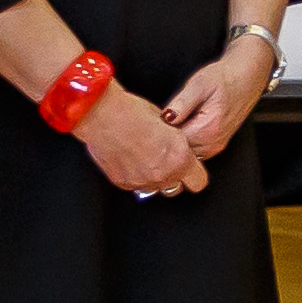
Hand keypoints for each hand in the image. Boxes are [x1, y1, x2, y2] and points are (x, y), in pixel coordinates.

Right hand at [77, 86, 204, 199]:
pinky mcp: (123, 183)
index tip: (189, 167)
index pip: (199, 181)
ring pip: (156, 189)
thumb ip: (177, 142)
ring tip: (145, 159)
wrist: (102, 115)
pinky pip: (135, 186)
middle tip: (164, 161)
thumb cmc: (132, 112)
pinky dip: (134, 176)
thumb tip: (178, 147)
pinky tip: (128, 159)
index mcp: (180, 158)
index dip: (194, 174)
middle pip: (177, 189)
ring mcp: (142, 181)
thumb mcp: (167, 123)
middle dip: (174, 178)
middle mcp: (163, 174)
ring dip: (154, 179)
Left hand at [160, 33, 278, 158]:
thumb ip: (182, 103)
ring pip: (185, 153)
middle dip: (165, 138)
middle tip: (156, 119)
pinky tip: (180, 126)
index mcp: (208, 129)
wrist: (247, 77)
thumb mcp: (199, 84)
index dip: (158, 131)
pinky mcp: (215, 145)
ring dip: (174, 141)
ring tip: (170, 121)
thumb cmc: (224, 77)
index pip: (173, 141)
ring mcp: (215, 146)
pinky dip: (184, 142)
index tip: (151, 119)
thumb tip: (165, 118)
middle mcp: (213, 142)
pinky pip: (193, 150)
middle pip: (178, 150)